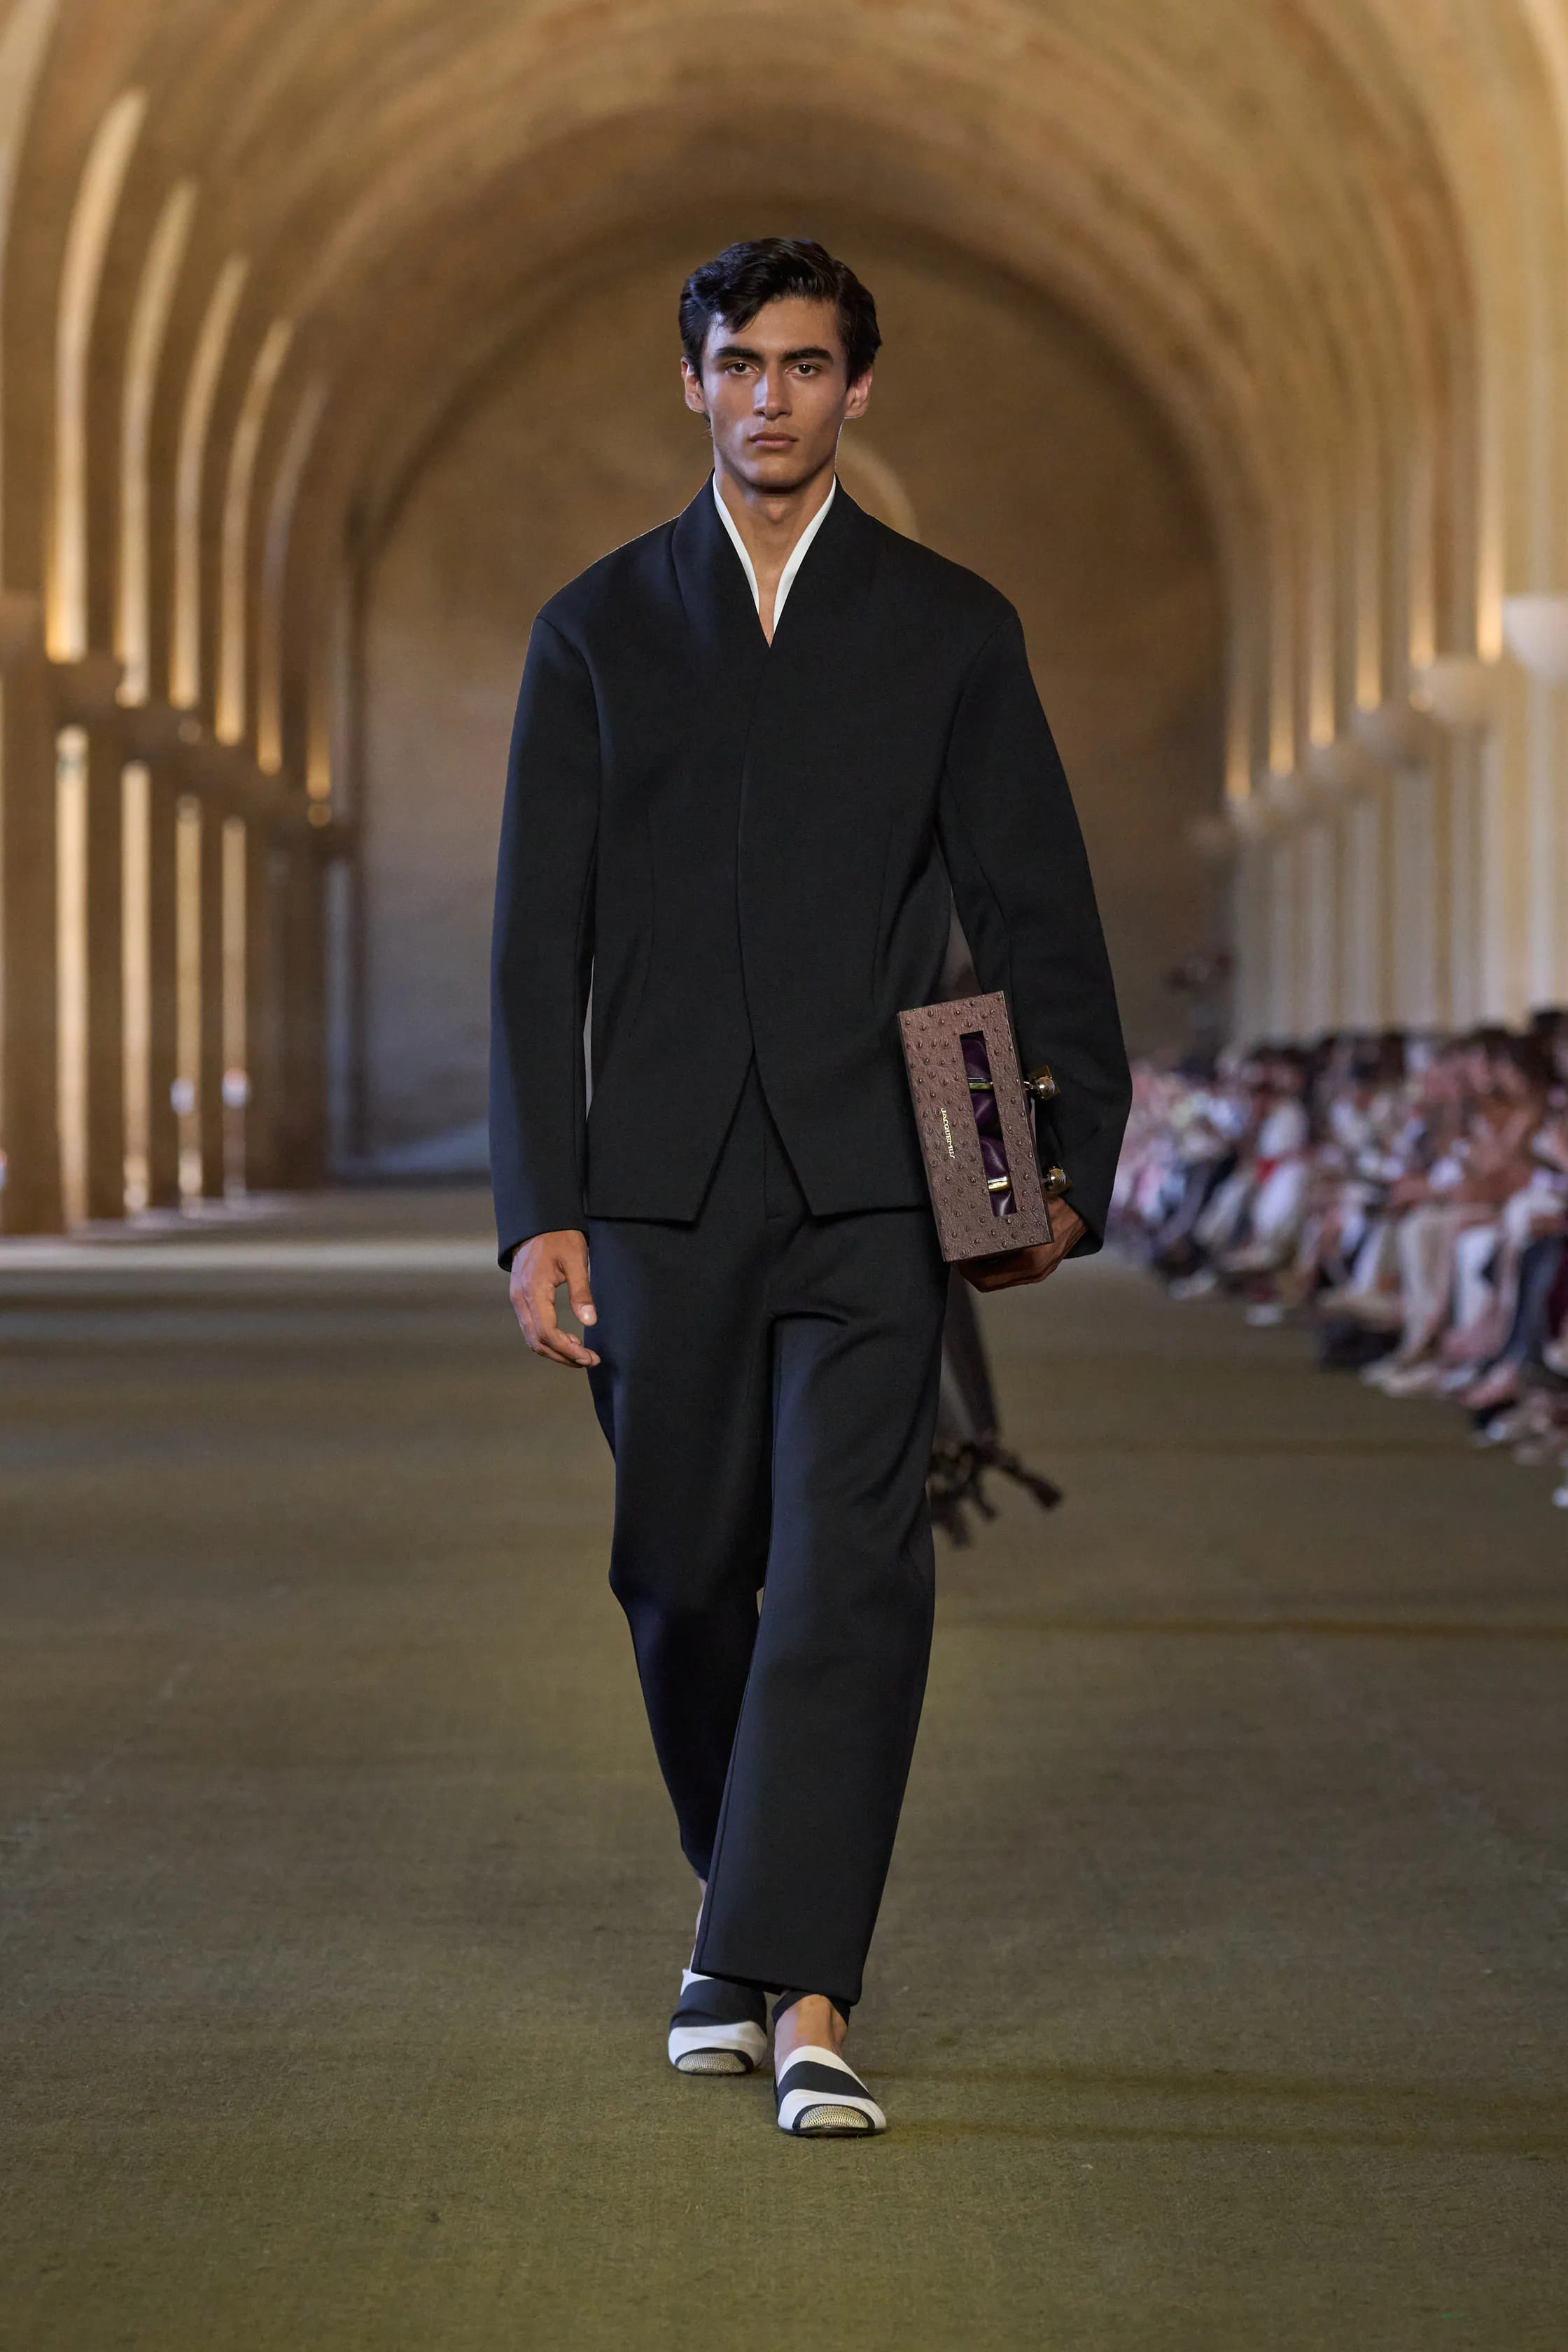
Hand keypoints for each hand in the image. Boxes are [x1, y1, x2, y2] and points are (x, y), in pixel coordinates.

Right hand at [509, 1229, 599, 1366]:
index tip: (589, 1357)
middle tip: (590, 1360)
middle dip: (563, 1356)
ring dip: (555, 1351)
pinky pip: (531, 1327)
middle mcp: (520, 1299)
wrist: (538, 1220)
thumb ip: (581, 1292)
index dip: (568, 1351)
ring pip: (532, 1337)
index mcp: (533, 1291)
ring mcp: (517, 1299)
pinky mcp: (520, 1297)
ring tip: (581, 1354)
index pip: (547, 1333)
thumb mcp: (576, 1260)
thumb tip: (589, 1321)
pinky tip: (568, 1340)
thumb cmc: (559, 1237)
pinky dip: (548, 1340)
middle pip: (537, 1341)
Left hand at [961, 1205, 1086, 1291]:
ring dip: (983, 1271)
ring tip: (970, 1255)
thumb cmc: (1054, 1205)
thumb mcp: (1025, 1211)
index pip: (987, 1278)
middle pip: (990, 1284)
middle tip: (959, 1257)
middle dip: (971, 1272)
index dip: (966, 1271)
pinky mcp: (1040, 1269)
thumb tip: (971, 1220)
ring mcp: (1038, 1273)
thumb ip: (1001, 1219)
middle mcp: (1034, 1272)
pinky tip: (989, 1253)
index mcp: (1030, 1261)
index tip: (955, 1257)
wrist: (1081, 1209)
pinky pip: (1011, 1275)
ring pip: (1000, 1281)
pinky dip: (996, 1268)